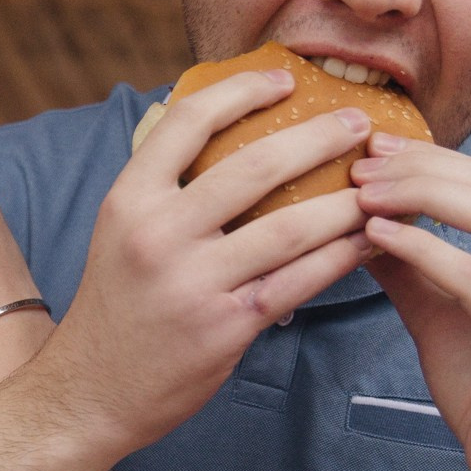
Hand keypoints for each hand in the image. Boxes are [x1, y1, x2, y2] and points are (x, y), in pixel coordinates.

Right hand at [37, 68, 376, 450]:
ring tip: (378, 186)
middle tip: (359, 124)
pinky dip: (340, 257)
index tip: (285, 79)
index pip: (189, 122)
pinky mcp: (227, 327)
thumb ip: (166, 188)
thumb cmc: (117, 307)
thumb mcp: (120, 232)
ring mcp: (194, 282)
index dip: (242, 90)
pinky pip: (299, 281)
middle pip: (254, 167)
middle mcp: (159, 234)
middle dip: (318, 138)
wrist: (91, 390)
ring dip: (345, 202)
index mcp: (130, 200)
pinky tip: (367, 242)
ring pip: (290, 227)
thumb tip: (223, 132)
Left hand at [352, 137, 470, 470]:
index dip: (440, 158)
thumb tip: (363, 221)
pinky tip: (380, 235)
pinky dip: (427, 249)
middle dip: (427, 165)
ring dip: (424, 195)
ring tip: (364, 190)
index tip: (380, 148)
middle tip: (364, 158)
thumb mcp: (442, 316)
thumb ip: (413, 268)